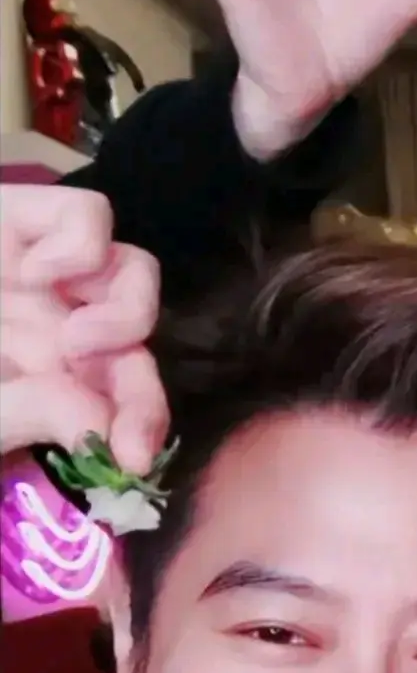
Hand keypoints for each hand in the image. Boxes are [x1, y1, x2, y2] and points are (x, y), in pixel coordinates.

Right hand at [0, 186, 166, 470]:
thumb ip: (34, 417)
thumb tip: (105, 434)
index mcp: (46, 379)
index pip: (128, 397)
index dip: (144, 423)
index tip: (134, 458)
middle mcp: (54, 323)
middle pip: (141, 340)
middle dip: (141, 381)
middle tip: (106, 405)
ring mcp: (41, 270)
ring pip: (135, 271)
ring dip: (125, 313)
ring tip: (72, 344)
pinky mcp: (17, 217)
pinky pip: (89, 214)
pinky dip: (77, 245)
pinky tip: (32, 275)